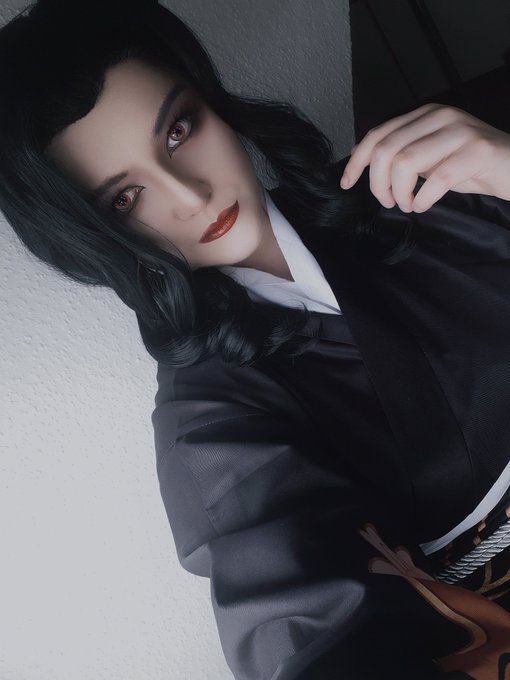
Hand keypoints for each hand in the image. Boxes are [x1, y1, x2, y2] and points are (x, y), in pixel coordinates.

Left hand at [339, 102, 509, 212]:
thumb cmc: (471, 166)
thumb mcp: (429, 158)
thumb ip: (400, 153)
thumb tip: (361, 158)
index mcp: (424, 115)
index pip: (377, 135)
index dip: (356, 162)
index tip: (346, 184)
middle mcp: (440, 116)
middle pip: (386, 150)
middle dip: (378, 183)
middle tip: (389, 202)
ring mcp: (460, 131)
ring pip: (406, 162)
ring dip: (399, 192)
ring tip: (407, 204)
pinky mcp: (477, 151)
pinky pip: (437, 179)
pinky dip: (422, 199)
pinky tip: (423, 205)